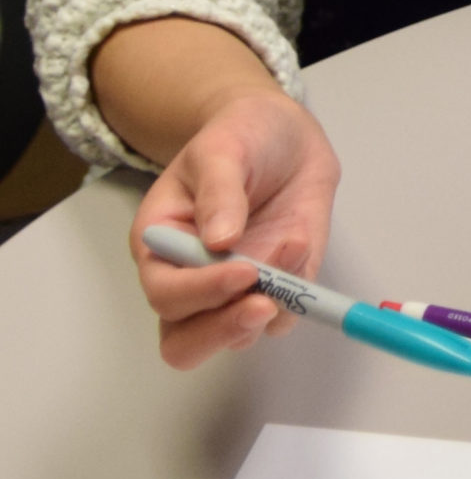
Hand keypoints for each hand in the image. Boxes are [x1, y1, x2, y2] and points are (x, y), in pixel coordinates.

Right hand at [125, 84, 340, 369]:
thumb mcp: (222, 149)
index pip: (165, 293)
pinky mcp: (279, 285)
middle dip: (223, 331)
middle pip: (185, 342)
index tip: (244, 271)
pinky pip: (288, 313)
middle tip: (264, 304)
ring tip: (294, 244)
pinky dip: (301, 291)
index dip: (200, 292)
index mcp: (161, 245)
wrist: (284, 136)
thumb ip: (218, 192)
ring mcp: (236, 288)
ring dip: (273, 304)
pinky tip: (302, 241)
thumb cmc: (239, 137)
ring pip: (240, 335)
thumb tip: (218, 242)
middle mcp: (192, 278)